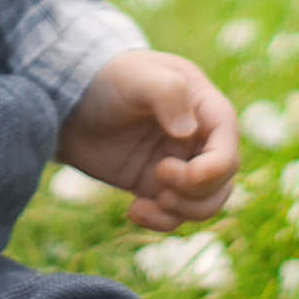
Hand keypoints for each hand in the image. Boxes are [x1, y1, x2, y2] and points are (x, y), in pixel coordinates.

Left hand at [57, 50, 239, 231]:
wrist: (70, 102)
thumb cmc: (109, 78)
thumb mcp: (137, 76)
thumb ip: (166, 93)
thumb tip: (187, 132)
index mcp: (205, 108)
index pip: (228, 146)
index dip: (213, 168)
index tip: (171, 171)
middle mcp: (199, 139)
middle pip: (223, 181)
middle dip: (195, 191)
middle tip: (157, 178)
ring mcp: (180, 164)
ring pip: (207, 203)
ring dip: (183, 211)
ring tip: (149, 201)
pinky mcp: (157, 186)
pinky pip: (176, 216)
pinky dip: (162, 221)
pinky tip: (134, 210)